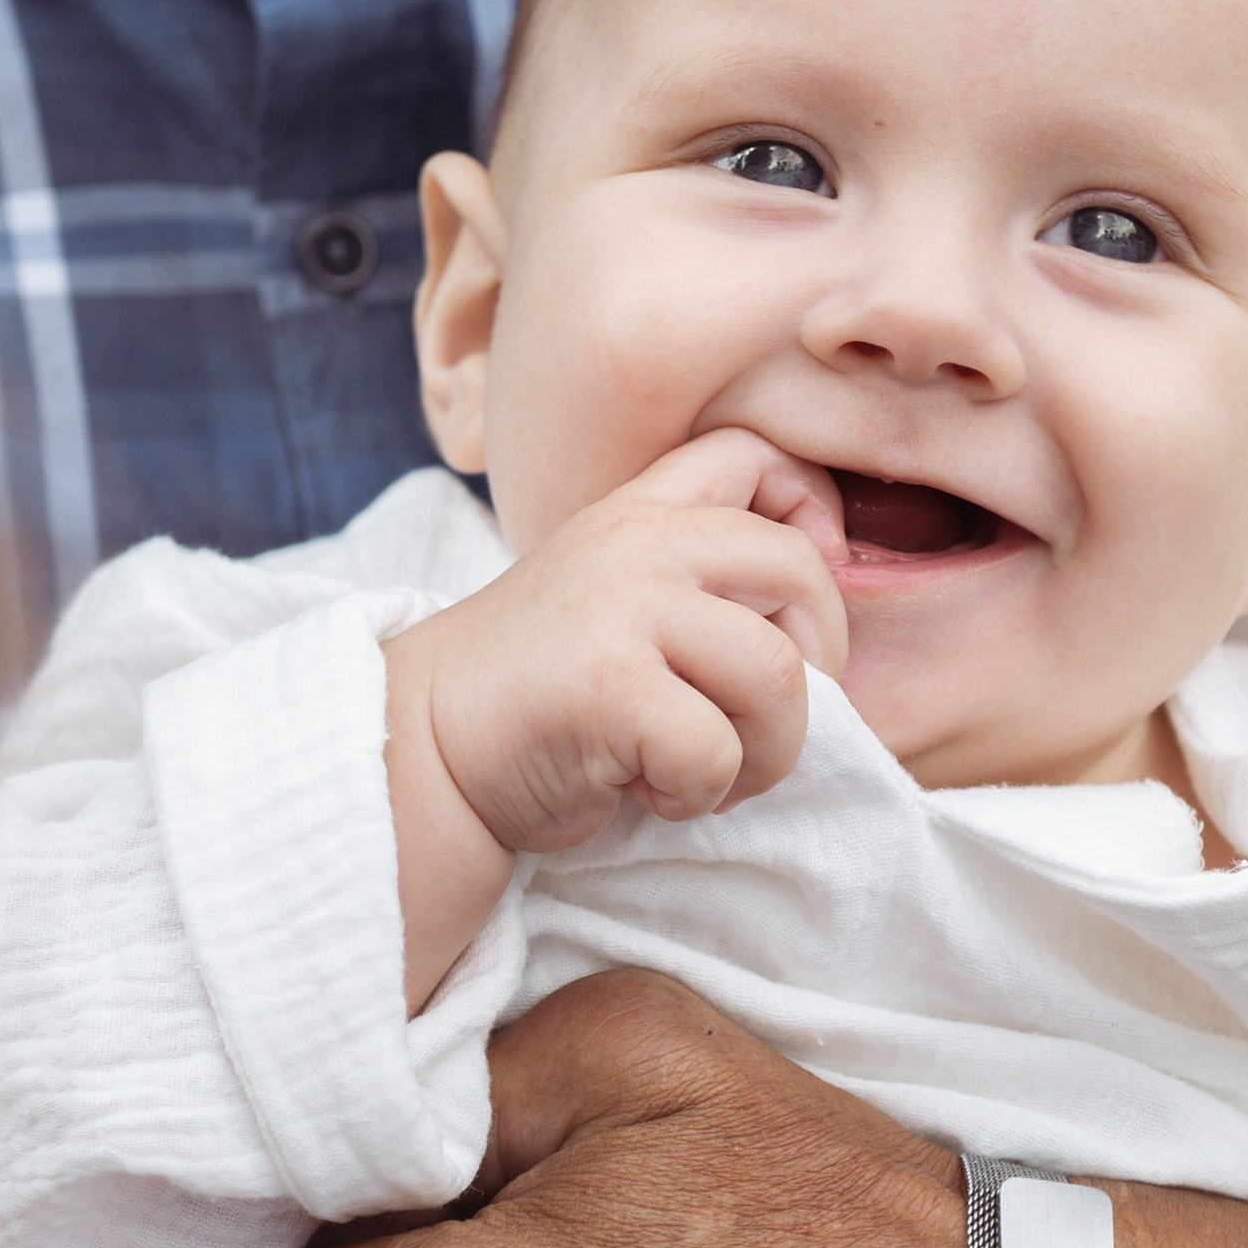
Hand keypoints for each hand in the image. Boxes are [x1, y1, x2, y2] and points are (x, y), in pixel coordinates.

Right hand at [399, 427, 847, 855]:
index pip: (757, 455)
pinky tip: (648, 791)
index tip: (791, 607)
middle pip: (800, 575)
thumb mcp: (616, 604)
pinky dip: (700, 793)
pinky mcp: (607, 685)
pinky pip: (717, 748)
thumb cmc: (539, 697)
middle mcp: (633, 543)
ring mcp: (619, 607)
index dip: (810, 516)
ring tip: (709, 771)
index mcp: (639, 513)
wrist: (421, 753)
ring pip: (778, 673)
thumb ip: (698, 584)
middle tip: (764, 723)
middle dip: (815, 668)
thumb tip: (826, 627)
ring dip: (766, 750)